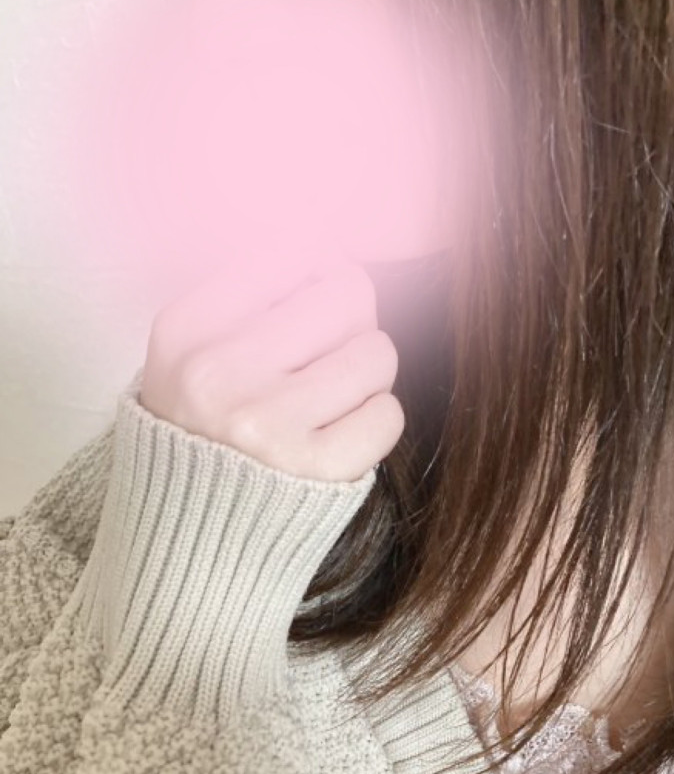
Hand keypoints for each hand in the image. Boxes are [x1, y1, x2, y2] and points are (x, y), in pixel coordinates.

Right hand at [140, 247, 405, 482]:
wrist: (189, 527)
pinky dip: (374, 421)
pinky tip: (340, 431)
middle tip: (328, 350)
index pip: (293, 249)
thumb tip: (338, 245)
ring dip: (366, 373)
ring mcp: (267, 424)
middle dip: (351, 318)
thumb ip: (256, 290)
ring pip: (377, 352)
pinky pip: (388, 414)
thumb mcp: (193, 346)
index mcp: (187, 328)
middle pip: (348, 293)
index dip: (318, 269)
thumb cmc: (206, 422)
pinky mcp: (313, 472)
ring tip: (331, 395)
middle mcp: (220, 372)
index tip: (311, 297)